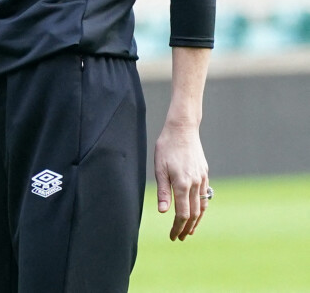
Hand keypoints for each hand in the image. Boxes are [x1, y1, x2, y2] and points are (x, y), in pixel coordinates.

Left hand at [154, 121, 209, 240]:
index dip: (177, 227)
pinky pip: (205, 195)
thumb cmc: (167, 146)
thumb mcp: (159, 168)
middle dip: (186, 228)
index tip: (172, 236)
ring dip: (196, 221)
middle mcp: (195, 183)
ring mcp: (202, 178)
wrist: (182, 128)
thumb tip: (163, 212)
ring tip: (190, 231)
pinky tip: (197, 211)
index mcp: (182, 183)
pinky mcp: (205, 173)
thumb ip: (163, 191)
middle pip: (193, 213)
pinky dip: (202, 207)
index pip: (182, 214)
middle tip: (180, 238)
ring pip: (202, 206)